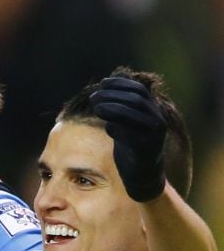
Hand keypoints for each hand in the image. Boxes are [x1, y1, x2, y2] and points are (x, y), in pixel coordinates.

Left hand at [90, 74, 166, 201]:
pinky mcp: (146, 151)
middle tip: (93, 97)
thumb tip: (115, 75)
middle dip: (112, 95)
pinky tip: (109, 128)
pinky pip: (131, 137)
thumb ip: (122, 100)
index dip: (120, 84)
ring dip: (112, 109)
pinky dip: (117, 129)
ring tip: (96, 108)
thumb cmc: (131, 143)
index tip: (103, 83)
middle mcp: (157, 121)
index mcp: (153, 111)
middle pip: (136, 100)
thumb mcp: (126, 119)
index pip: (138, 89)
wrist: (142, 174)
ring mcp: (153, 137)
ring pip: (134, 116)